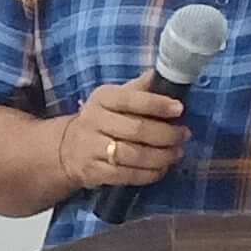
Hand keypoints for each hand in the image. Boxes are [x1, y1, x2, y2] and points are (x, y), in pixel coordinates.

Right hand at [61, 81, 185, 190]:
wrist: (66, 148)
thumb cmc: (101, 119)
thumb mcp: (113, 99)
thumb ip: (137, 89)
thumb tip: (158, 74)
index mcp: (102, 99)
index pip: (131, 99)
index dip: (157, 104)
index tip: (179, 109)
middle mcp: (93, 121)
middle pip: (136, 130)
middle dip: (166, 134)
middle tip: (184, 135)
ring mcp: (92, 148)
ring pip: (134, 155)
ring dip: (162, 156)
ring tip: (177, 153)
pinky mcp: (93, 172)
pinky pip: (127, 175)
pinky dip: (150, 174)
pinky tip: (162, 169)